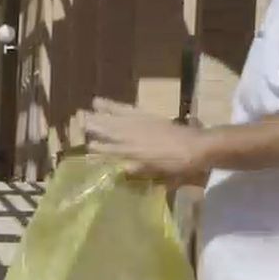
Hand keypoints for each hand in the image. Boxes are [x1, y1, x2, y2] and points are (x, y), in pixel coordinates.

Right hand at [84, 99, 210, 186]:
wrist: (199, 147)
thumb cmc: (181, 167)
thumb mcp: (160, 176)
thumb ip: (140, 172)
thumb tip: (122, 170)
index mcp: (135, 154)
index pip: (111, 150)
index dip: (98, 149)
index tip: (87, 147)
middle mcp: (134, 138)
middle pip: (110, 130)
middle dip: (95, 126)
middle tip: (79, 121)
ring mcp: (141, 125)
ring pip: (117, 118)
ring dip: (102, 113)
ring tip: (88, 108)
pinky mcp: (148, 117)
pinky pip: (128, 109)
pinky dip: (116, 106)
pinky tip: (107, 103)